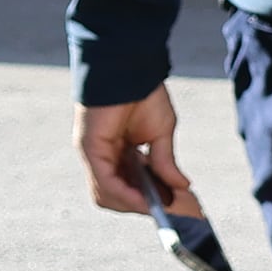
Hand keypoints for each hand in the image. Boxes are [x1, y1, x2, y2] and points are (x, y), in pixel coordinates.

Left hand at [78, 91, 204, 218]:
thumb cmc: (143, 93)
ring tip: (160, 205)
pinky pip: (105, 180)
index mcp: (117, 152)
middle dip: (143, 205)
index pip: (127, 187)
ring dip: (135, 204)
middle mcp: (102, 155)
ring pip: (108, 194)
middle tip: (170, 206)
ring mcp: (93, 153)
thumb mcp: (161, 133)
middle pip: (116, 195)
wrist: (130, 64)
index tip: (174, 205)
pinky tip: (145, 200)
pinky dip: (125, 194)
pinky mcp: (89, 147)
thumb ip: (165, 162)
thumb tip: (182, 186)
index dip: (148, 200)